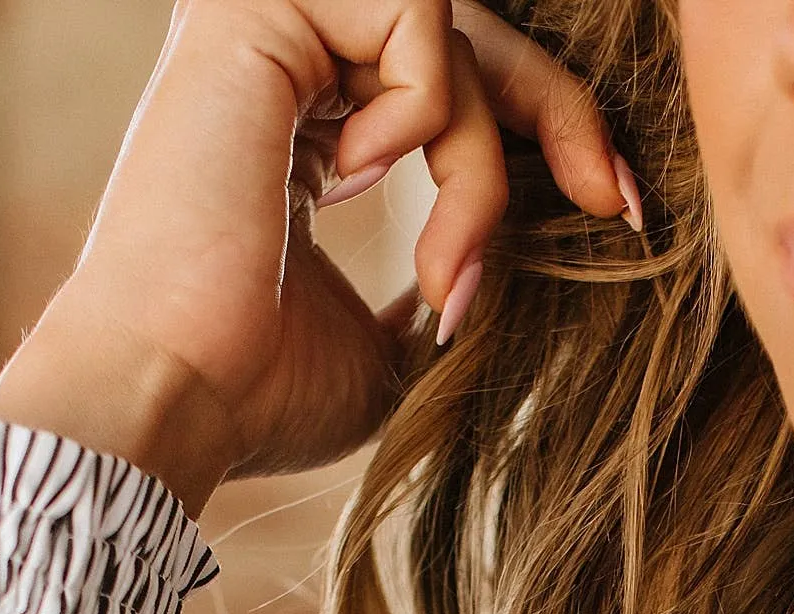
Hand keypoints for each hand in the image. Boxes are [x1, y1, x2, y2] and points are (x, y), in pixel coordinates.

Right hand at [0, 0, 639, 517]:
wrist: (176, 395)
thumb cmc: (259, 392)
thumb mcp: (389, 348)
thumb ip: (448, 284)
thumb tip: (504, 280)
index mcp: (304, 119)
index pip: (453, 83)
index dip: (548, 131)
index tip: (617, 213)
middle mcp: (284, 58)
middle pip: (471, 34)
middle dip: (562, 113)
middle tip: (611, 205)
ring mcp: (269, 24)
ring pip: (451, 35)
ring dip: (477, 164)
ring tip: (445, 273)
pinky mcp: (258, 10)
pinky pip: (415, 17)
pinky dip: (424, 115)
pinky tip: (355, 187)